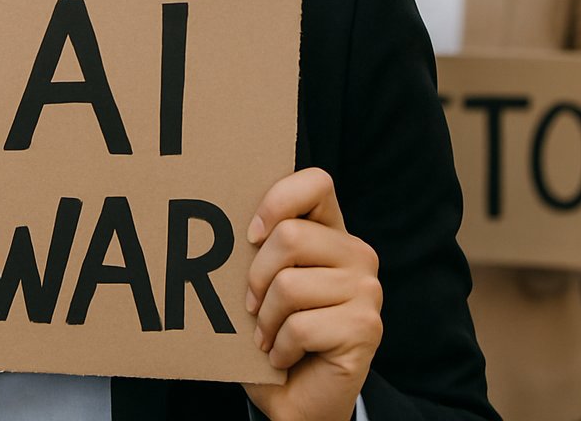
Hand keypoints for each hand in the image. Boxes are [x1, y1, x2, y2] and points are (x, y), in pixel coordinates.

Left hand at [241, 168, 381, 420]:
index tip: (252, 236)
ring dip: (265, 320)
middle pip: (290, 236)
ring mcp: (367, 290)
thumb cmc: (274, 334)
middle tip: (251, 306)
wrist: (300, 399)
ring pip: (290, 285)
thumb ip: (258, 249)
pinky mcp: (365, 327)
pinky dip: (279, 348)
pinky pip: (300, 326)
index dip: (278, 201)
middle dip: (257, 278)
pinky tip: (284, 357)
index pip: (316, 182)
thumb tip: (213, 221)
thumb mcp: (261, 283)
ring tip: (268, 336)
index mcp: (332, 233)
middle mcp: (358, 254)